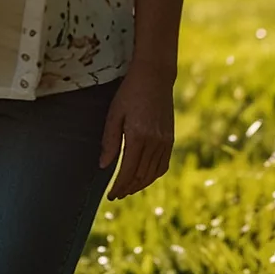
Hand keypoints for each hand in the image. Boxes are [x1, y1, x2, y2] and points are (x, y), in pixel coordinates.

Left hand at [99, 65, 174, 199]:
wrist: (155, 78)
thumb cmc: (129, 93)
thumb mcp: (114, 114)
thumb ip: (109, 141)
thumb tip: (104, 166)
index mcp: (138, 137)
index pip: (127, 171)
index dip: (119, 186)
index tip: (110, 196)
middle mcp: (154, 142)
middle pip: (141, 176)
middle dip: (128, 188)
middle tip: (116, 195)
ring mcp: (165, 142)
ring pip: (153, 173)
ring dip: (140, 185)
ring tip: (128, 189)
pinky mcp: (170, 139)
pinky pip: (163, 165)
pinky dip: (153, 175)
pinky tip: (144, 177)